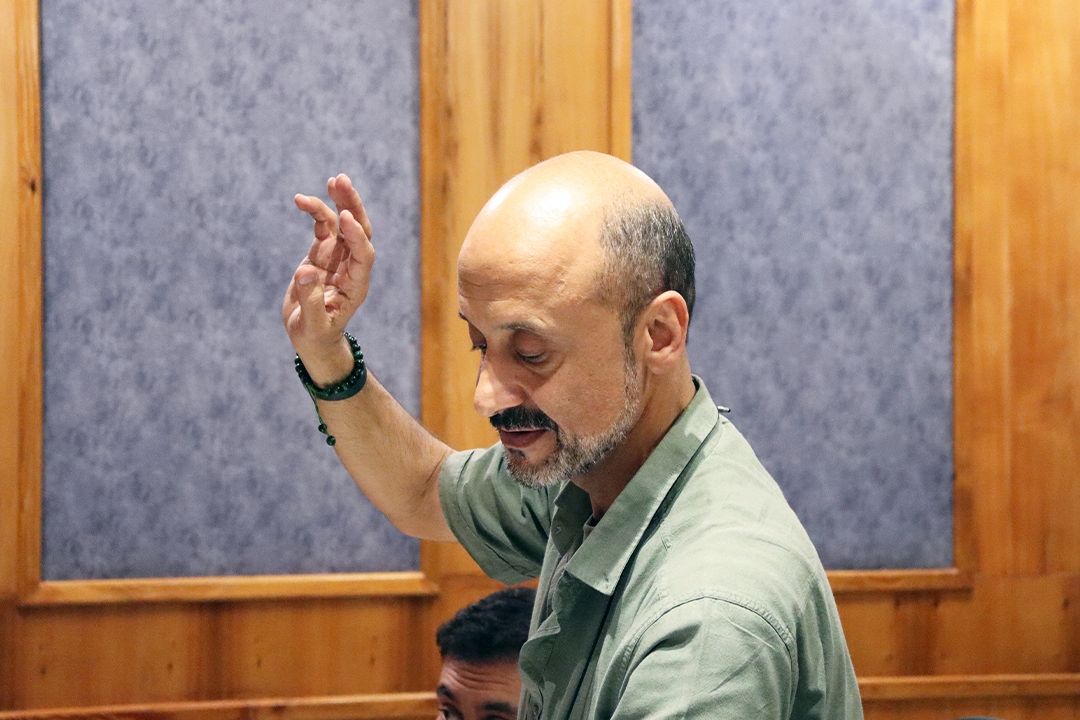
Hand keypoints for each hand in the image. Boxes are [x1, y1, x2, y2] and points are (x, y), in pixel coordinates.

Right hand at [282, 174, 374, 377]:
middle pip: (359, 230)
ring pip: (342, 224)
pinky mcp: (322, 255)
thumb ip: (310, 300)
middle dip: (353, 205)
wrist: (312, 339)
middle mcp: (351, 267)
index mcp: (356, 284)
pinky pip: (323, 229)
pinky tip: (301, 200)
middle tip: (342, 182)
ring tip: (331, 180)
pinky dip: (316, 213)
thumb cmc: (316, 335)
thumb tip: (306, 270)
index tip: (345, 218)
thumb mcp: (312, 325)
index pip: (363, 254)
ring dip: (337, 202)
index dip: (357, 236)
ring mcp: (337, 259)